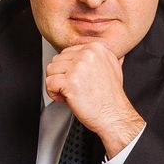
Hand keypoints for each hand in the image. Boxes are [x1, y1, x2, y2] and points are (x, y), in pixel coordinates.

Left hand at [45, 42, 144, 157]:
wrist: (114, 115)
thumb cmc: (111, 97)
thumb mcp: (112, 67)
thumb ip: (100, 57)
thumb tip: (90, 52)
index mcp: (96, 48)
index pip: (68, 52)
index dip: (68, 69)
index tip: (76, 79)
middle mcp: (87, 54)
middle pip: (57, 59)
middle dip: (61, 75)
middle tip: (72, 87)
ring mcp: (78, 67)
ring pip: (51, 69)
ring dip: (56, 83)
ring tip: (68, 92)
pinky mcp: (70, 81)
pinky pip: (49, 82)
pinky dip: (53, 93)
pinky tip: (65, 98)